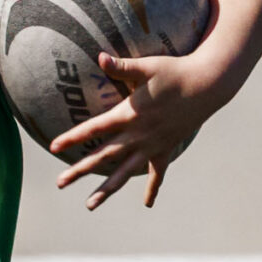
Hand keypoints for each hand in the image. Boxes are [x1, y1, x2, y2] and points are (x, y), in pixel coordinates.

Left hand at [49, 43, 226, 209]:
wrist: (208, 84)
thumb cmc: (175, 71)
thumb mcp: (147, 66)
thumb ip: (121, 66)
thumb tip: (99, 56)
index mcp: (129, 114)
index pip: (94, 128)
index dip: (72, 138)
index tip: (53, 148)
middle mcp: (138, 135)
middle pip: (103, 157)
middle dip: (80, 170)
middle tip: (59, 183)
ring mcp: (153, 145)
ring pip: (125, 172)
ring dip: (107, 189)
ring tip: (89, 205)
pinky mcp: (166, 149)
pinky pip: (158, 173)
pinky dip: (153, 188)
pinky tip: (147, 204)